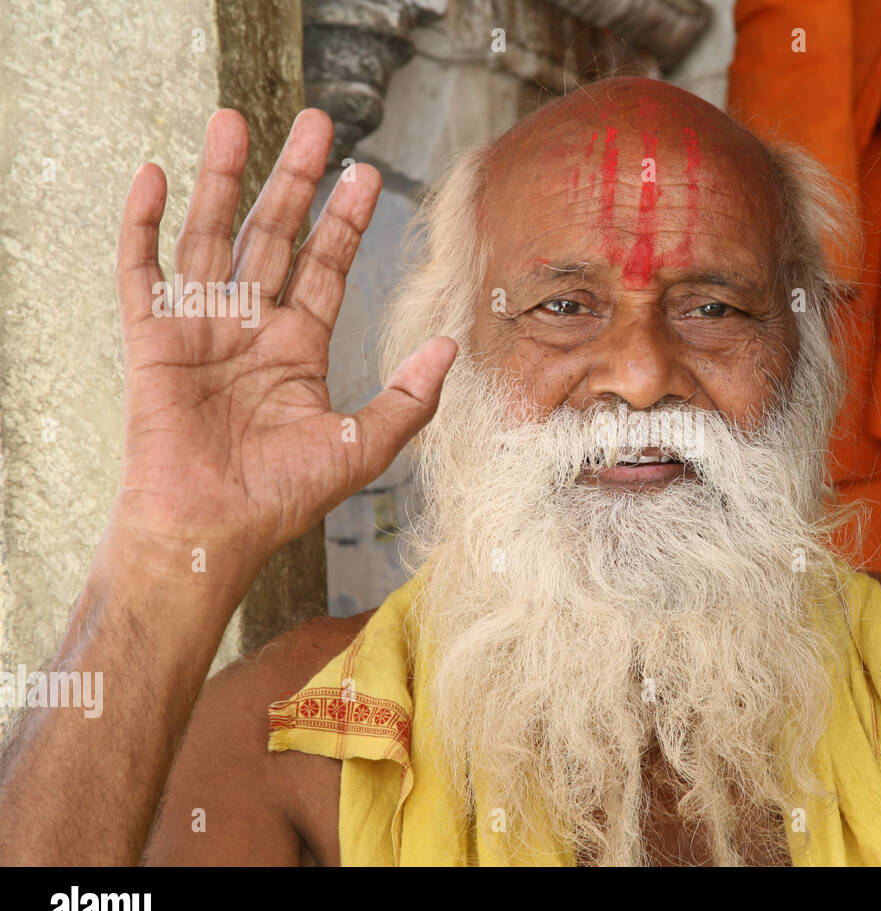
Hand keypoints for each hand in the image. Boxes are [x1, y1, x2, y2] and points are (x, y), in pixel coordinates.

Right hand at [112, 108, 454, 577]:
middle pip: (274, 235)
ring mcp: (200, 329)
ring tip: (236, 121)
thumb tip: (449, 346)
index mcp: (298, 346)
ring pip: (211, 235)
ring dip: (222, 179)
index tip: (368, 173)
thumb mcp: (363, 444)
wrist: (213, 531)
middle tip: (316, 123)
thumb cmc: (283, 498)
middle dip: (295, 180)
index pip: (325, 266)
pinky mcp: (152, 339)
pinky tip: (157, 175)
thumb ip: (409, 397)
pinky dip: (144, 224)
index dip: (345, 221)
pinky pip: (142, 270)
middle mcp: (251, 327)